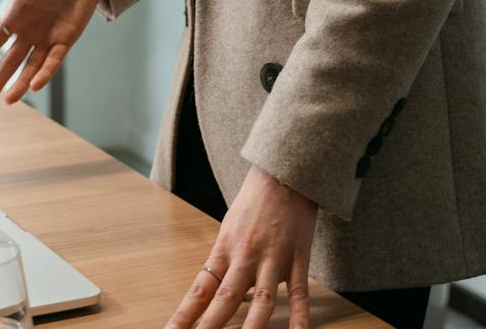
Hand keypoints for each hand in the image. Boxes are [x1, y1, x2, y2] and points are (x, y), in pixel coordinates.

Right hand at [0, 0, 104, 107]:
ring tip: (7, 100)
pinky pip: (54, 61)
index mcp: (15, 16)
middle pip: (8, 63)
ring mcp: (48, 37)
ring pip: (30, 67)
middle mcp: (28, 31)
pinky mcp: (67, 39)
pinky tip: (35, 85)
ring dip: (19, 84)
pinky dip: (45, 73)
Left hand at [167, 167, 316, 328]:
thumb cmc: (255, 202)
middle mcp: (246, 256)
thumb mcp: (230, 229)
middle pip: (226, 298)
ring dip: (253, 328)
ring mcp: (273, 258)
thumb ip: (226, 264)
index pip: (201, 289)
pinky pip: (300, 293)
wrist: (284, 173)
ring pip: (263, 301)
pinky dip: (300, 316)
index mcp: (225, 249)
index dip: (185, 314)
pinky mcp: (298, 258)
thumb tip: (221, 297)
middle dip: (212, 326)